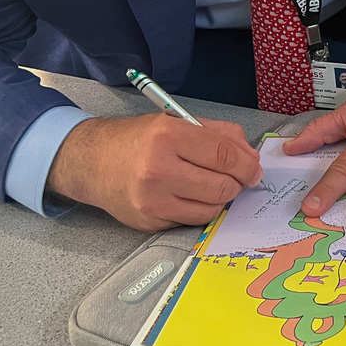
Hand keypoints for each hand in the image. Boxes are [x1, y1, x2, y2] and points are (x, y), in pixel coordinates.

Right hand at [47, 114, 262, 231]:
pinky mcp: (150, 222)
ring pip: (211, 208)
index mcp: (168, 136)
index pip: (223, 154)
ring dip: (220, 198)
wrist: (92, 162)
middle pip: (222, 186)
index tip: (254, 169)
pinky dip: (200, 209)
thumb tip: (251, 157)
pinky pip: (192, 221)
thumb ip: (219, 134)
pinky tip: (191, 195)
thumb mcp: (177, 122)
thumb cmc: (138, 139)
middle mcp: (159, 169)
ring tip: (212, 184)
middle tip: (236, 177)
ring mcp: (153, 200)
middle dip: (237, 183)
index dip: (247, 164)